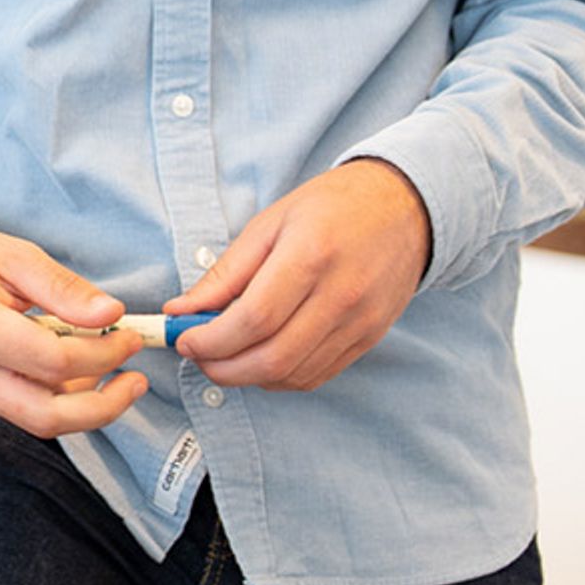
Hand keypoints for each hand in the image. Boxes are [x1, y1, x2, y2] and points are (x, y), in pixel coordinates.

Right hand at [0, 204, 148, 438]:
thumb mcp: (11, 254)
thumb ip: (62, 287)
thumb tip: (111, 313)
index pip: (52, 361)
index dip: (101, 354)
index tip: (128, 336)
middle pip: (47, 416)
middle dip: (104, 407)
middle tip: (136, 381)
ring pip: (37, 421)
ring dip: (84, 405)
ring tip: (111, 369)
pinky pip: (20, 411)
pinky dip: (55, 398)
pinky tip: (73, 370)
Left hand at [164, 158, 431, 392]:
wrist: (404, 207)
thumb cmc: (333, 206)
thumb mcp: (271, 222)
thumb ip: (226, 273)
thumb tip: (180, 310)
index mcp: (311, 254)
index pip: (254, 318)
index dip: (211, 339)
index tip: (184, 339)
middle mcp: (341, 294)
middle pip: (272, 357)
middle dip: (222, 367)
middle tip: (198, 355)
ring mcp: (360, 322)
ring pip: (293, 375)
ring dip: (248, 377)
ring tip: (226, 356)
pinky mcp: (369, 338)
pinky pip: (317, 376)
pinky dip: (279, 378)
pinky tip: (261, 358)